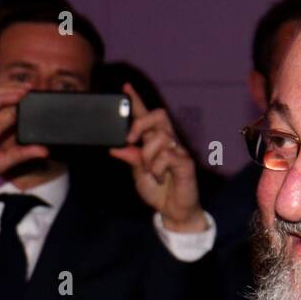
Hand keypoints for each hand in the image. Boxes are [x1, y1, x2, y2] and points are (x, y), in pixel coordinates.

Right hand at [0, 84, 48, 209]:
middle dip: (14, 92)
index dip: (19, 103)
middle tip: (31, 88)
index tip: (35, 97)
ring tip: (22, 91)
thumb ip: (23, 154)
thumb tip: (45, 151)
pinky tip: (8, 97)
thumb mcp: (4, 162)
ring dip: (6, 92)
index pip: (6, 110)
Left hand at [108, 82, 205, 230]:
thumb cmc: (158, 190)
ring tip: (150, 171)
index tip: (125, 88)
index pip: (145, 116)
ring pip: (159, 138)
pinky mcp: (185, 162)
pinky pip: (167, 155)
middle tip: (130, 139)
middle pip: (158, 115)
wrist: (172, 211)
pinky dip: (157, 168)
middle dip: (141, 123)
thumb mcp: (138, 173)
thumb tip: (115, 146)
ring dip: (148, 156)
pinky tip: (160, 177)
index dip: (136, 101)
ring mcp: (178, 150)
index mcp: (154, 142)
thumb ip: (130, 157)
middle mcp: (168, 142)